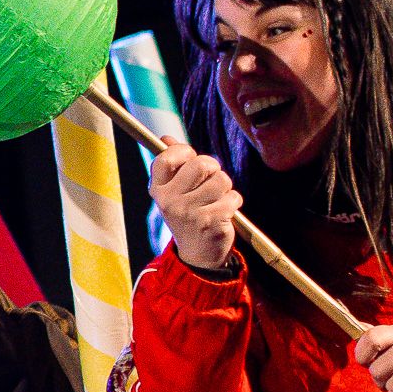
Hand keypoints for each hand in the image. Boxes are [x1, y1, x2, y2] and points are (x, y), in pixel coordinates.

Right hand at [149, 142, 242, 271]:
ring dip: (225, 187)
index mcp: (158, 190)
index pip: (166, 158)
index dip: (183, 152)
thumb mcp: (174, 191)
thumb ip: (172, 163)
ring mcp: (190, 213)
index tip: (190, 159)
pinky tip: (224, 212)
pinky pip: (233, 197)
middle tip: (209, 181)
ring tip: (217, 199)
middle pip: (201, 164)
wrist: (197, 253)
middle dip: (213, 168)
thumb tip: (165, 138)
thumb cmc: (188, 214)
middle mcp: (170, 201)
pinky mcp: (211, 223)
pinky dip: (234, 202)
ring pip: (221, 179)